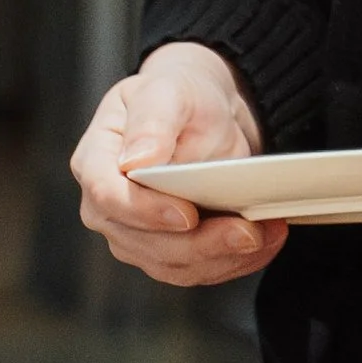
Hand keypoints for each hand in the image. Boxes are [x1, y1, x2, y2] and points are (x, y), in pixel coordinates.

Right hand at [70, 44, 285, 286]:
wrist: (206, 114)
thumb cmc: (179, 97)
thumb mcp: (168, 92)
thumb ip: (151, 123)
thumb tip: (136, 160)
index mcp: (95, 161)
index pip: (108, 196)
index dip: (145, 212)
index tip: (187, 215)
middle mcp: (108, 206)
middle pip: (143, 243)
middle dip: (200, 244)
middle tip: (247, 232)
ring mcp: (135, 235)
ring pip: (173, 265)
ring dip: (223, 258)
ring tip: (265, 235)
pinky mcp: (167, 252)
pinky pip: (197, 270)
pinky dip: (234, 263)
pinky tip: (264, 243)